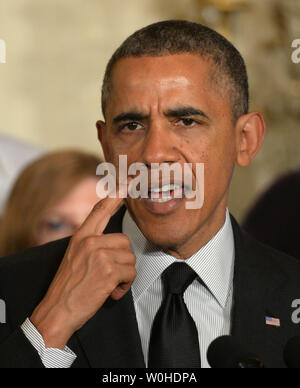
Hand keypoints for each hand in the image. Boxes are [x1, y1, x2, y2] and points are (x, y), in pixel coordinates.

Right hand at [30, 189, 135, 348]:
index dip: (115, 197)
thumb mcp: (74, 256)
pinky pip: (131, 273)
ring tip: (108, 283)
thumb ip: (91, 243)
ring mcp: (99, 255)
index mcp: (81, 237)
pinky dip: (125, 285)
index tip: (126, 184)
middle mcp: (90, 242)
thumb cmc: (67, 286)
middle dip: (122, 260)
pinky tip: (112, 291)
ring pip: (130, 258)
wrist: (57, 310)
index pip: (100, 210)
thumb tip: (112, 241)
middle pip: (124, 241)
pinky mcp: (109, 271)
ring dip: (124, 274)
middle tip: (109, 274)